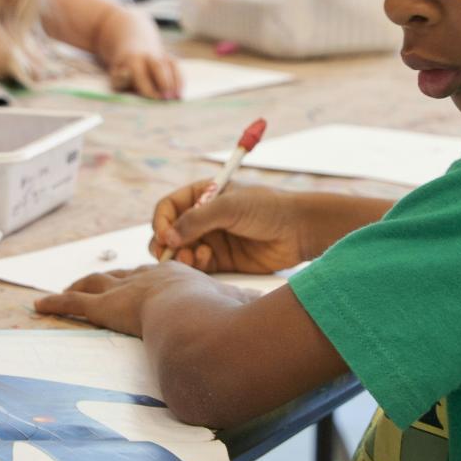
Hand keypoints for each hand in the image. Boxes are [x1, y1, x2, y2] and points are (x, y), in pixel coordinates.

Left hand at [34, 262, 244, 334]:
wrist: (198, 318)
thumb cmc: (222, 317)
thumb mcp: (237, 309)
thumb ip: (244, 309)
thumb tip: (263, 316)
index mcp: (178, 278)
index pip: (154, 275)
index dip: (143, 277)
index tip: (138, 280)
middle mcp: (148, 278)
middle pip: (121, 274)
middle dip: (107, 277)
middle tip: (95, 280)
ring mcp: (126, 291)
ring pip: (94, 285)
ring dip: (77, 287)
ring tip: (62, 291)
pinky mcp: (106, 308)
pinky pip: (75, 304)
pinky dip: (56, 304)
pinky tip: (39, 306)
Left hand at [108, 49, 181, 99]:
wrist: (134, 48)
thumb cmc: (125, 71)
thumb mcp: (117, 75)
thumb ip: (120, 79)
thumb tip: (127, 74)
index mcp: (133, 60)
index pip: (141, 74)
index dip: (148, 87)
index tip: (154, 99)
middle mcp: (149, 56)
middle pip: (158, 66)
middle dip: (163, 82)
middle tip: (167, 98)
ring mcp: (161, 55)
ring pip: (170, 65)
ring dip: (175, 82)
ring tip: (176, 98)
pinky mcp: (170, 58)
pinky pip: (177, 67)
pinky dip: (180, 80)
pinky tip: (180, 94)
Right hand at [151, 181, 310, 273]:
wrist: (299, 230)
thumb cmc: (267, 208)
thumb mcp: (229, 207)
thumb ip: (196, 220)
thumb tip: (167, 237)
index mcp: (204, 194)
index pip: (169, 207)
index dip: (161, 221)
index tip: (164, 235)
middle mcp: (204, 217)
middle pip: (169, 231)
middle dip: (165, 243)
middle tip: (169, 252)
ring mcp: (212, 239)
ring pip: (181, 251)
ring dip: (180, 255)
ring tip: (193, 256)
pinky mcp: (222, 260)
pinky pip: (197, 265)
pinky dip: (194, 265)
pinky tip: (204, 260)